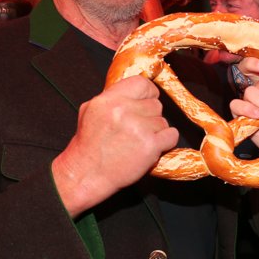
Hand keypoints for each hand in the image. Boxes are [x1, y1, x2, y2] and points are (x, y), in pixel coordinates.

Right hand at [52, 75, 177, 216]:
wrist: (86, 175)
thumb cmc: (88, 147)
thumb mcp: (90, 112)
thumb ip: (112, 98)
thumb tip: (134, 90)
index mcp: (108, 100)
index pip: (142, 83)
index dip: (148, 93)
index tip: (146, 102)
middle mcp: (123, 110)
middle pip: (156, 104)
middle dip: (149, 117)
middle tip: (135, 130)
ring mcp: (138, 128)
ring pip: (163, 122)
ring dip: (155, 132)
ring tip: (137, 143)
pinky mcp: (150, 145)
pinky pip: (172, 136)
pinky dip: (165, 143)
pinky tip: (150, 148)